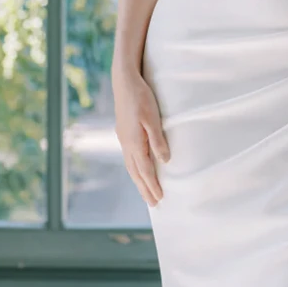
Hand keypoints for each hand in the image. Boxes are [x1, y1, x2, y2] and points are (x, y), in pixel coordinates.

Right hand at [112, 65, 169, 204]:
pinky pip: (129, 158)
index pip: (145, 170)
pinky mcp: (123, 133)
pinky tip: (137, 169)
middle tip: (153, 204)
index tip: (159, 199)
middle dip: (144, 189)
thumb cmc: (141, 98)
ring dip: (138, 181)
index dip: (152, 186)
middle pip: (136, 173)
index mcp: (134, 143)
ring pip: (130, 166)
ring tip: (145, 192)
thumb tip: (164, 161)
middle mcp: (126, 144)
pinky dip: (134, 169)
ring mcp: (123, 139)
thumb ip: (158, 141)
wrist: (124, 82)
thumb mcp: (153, 118)